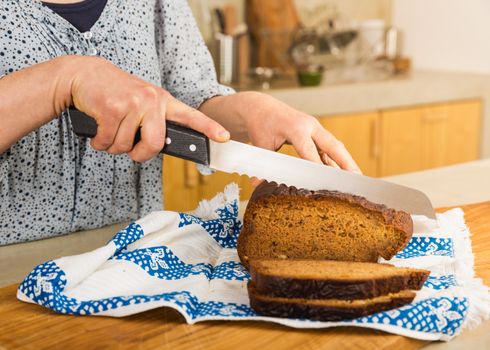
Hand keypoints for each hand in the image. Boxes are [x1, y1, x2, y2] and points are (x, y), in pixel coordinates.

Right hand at [69, 57, 229, 161]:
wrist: (84, 74)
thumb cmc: (114, 93)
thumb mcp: (141, 101)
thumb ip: (154, 120)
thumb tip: (158, 147)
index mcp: (162, 100)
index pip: (190, 115)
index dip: (208, 128)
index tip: (224, 137)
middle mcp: (151, 100)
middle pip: (154, 145)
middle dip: (139, 155)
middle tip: (131, 150)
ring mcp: (132, 103)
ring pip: (126, 147)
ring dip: (113, 146)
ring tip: (109, 129)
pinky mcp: (112, 109)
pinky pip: (107, 142)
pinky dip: (99, 142)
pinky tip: (98, 128)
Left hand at [200, 91, 360, 172]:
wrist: (261, 107)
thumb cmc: (261, 125)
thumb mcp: (260, 144)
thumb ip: (264, 164)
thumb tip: (258, 183)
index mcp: (296, 128)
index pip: (310, 151)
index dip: (319, 167)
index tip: (327, 182)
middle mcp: (310, 126)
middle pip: (333, 145)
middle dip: (346, 161)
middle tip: (357, 177)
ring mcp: (315, 128)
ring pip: (334, 147)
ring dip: (345, 162)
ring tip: (356, 179)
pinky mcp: (315, 133)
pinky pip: (328, 148)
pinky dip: (335, 160)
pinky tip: (341, 174)